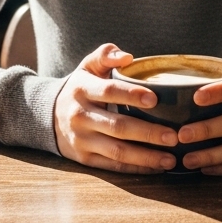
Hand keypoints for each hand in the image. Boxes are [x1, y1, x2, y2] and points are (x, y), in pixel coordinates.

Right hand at [53, 44, 179, 173]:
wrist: (48, 116)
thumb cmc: (80, 88)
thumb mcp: (88, 66)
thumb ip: (106, 55)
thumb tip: (127, 57)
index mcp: (82, 89)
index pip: (109, 91)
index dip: (131, 95)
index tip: (155, 99)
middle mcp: (80, 116)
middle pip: (117, 126)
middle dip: (147, 132)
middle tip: (173, 135)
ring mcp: (81, 140)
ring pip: (117, 151)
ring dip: (146, 156)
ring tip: (171, 158)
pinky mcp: (84, 158)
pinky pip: (113, 165)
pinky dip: (136, 167)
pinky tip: (156, 166)